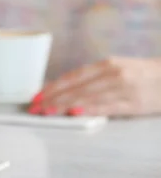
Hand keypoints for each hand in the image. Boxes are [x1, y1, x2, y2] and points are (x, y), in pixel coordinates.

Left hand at [31, 57, 160, 116]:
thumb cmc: (141, 75)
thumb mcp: (117, 69)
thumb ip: (93, 79)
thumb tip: (64, 90)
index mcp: (107, 64)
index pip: (73, 76)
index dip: (53, 86)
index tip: (37, 96)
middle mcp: (113, 74)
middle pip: (77, 88)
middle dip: (53, 98)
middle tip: (36, 107)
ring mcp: (123, 88)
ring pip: (88, 97)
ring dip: (65, 105)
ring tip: (48, 112)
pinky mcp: (134, 103)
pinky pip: (107, 107)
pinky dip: (90, 109)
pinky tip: (75, 112)